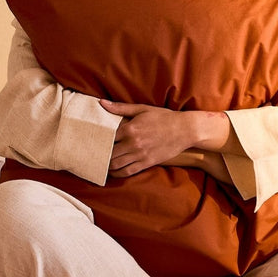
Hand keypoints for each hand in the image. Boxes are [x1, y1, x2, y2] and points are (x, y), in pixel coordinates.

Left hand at [101, 100, 224, 177]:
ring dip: (107, 165)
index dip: (98, 140)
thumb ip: (120, 108)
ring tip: (102, 163)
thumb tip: (101, 103)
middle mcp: (133, 143)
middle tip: (94, 154)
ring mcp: (140, 154)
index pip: (107, 137)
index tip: (93, 141)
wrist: (185, 130)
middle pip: (109, 153)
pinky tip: (113, 171)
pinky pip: (128, 172)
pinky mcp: (147, 163)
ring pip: (116, 164)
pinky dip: (118, 173)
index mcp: (130, 128)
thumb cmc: (163, 117)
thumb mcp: (142, 109)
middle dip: (100, 154)